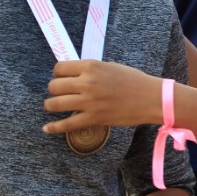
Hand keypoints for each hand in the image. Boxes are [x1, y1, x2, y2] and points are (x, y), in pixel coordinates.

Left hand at [44, 60, 161, 133]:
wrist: (151, 98)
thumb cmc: (133, 80)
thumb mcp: (109, 66)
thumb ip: (91, 70)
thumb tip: (74, 75)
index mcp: (91, 66)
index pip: (59, 68)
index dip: (57, 74)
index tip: (61, 78)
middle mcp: (87, 82)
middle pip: (54, 86)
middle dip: (54, 89)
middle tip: (59, 93)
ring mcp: (89, 102)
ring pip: (54, 103)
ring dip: (50, 105)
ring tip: (52, 106)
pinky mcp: (93, 118)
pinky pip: (66, 124)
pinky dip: (53, 127)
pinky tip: (46, 129)